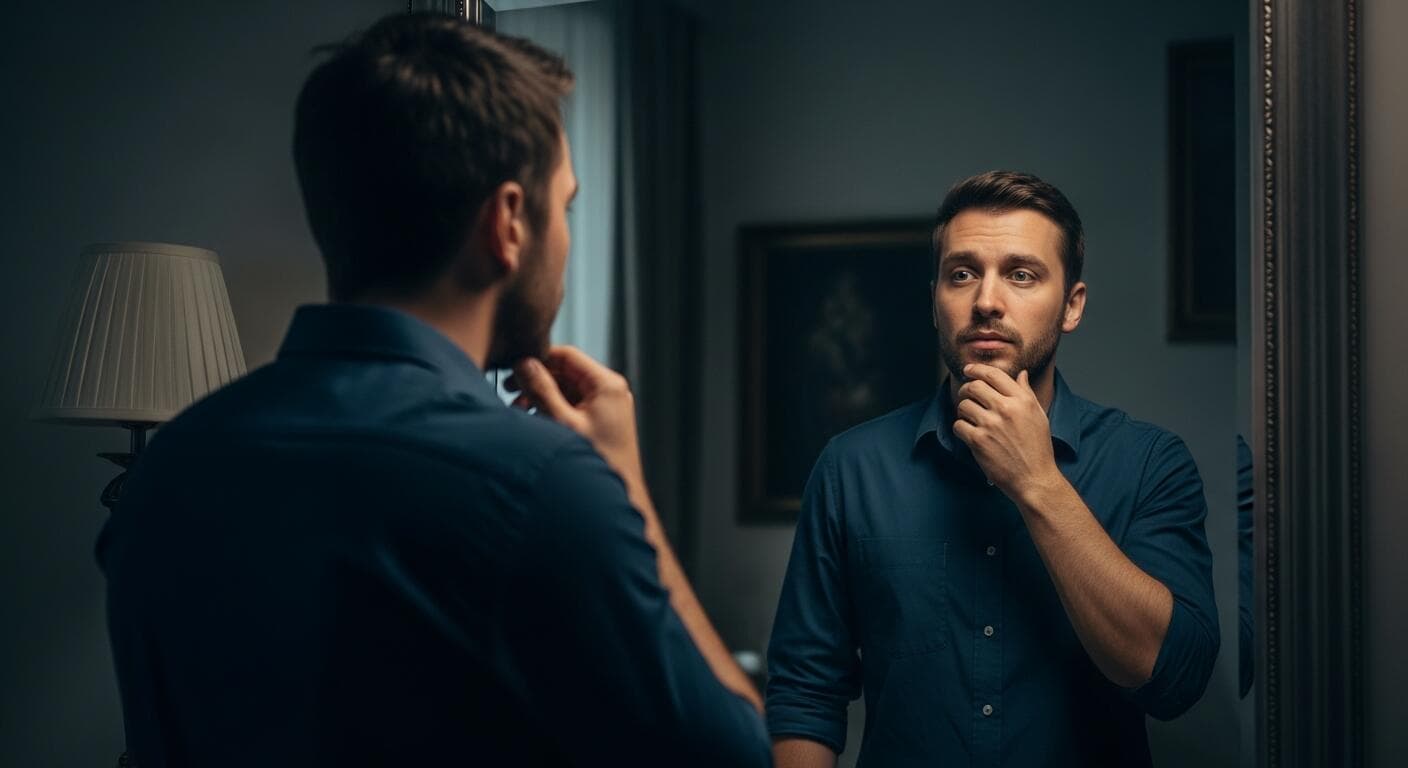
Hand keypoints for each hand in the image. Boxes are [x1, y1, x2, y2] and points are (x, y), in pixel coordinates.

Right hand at [509, 346, 646, 491]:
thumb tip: (523, 364)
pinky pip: (571, 405)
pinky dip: (551, 409)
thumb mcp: (561, 423)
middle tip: (511, 391)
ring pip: (566, 389)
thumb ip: (541, 390)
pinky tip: (534, 421)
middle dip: (537, 380)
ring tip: (520, 411)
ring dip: (541, 396)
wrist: (615, 499)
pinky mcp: (600, 421)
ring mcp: (606, 406)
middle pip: (565, 371)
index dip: (538, 358)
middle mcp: (609, 391)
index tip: (514, 368)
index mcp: (606, 384)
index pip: (567, 355)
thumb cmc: (596, 462)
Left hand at [952, 364, 1059, 500]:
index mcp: (1022, 400)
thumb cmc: (1038, 448)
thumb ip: (1026, 393)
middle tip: (966, 395)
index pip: (993, 375)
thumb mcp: (1038, 416)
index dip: (977, 369)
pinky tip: (969, 433)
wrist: (1034, 478)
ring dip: (963, 411)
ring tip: (971, 419)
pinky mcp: (978, 441)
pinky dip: (961, 428)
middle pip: (974, 386)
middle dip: (966, 389)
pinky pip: (958, 425)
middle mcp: (1006, 409)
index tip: (968, 370)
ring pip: (963, 405)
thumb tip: (1021, 374)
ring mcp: (991, 425)